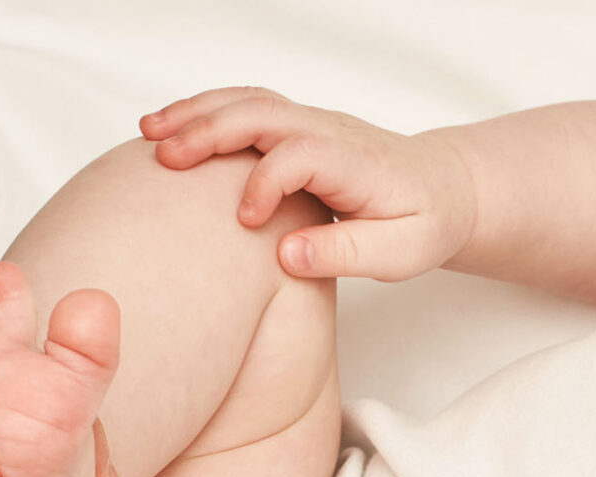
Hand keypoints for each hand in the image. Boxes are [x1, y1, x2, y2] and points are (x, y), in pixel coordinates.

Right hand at [139, 87, 476, 282]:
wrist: (446, 188)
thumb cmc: (425, 223)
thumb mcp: (403, 253)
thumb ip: (349, 253)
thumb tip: (286, 254)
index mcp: (356, 163)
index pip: (301, 155)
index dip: (267, 183)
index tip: (244, 220)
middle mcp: (330, 132)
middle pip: (264, 114)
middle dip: (211, 131)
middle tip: (164, 159)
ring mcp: (312, 124)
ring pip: (249, 102)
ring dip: (197, 113)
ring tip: (149, 134)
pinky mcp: (298, 128)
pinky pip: (248, 108)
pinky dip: (206, 113)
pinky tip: (170, 132)